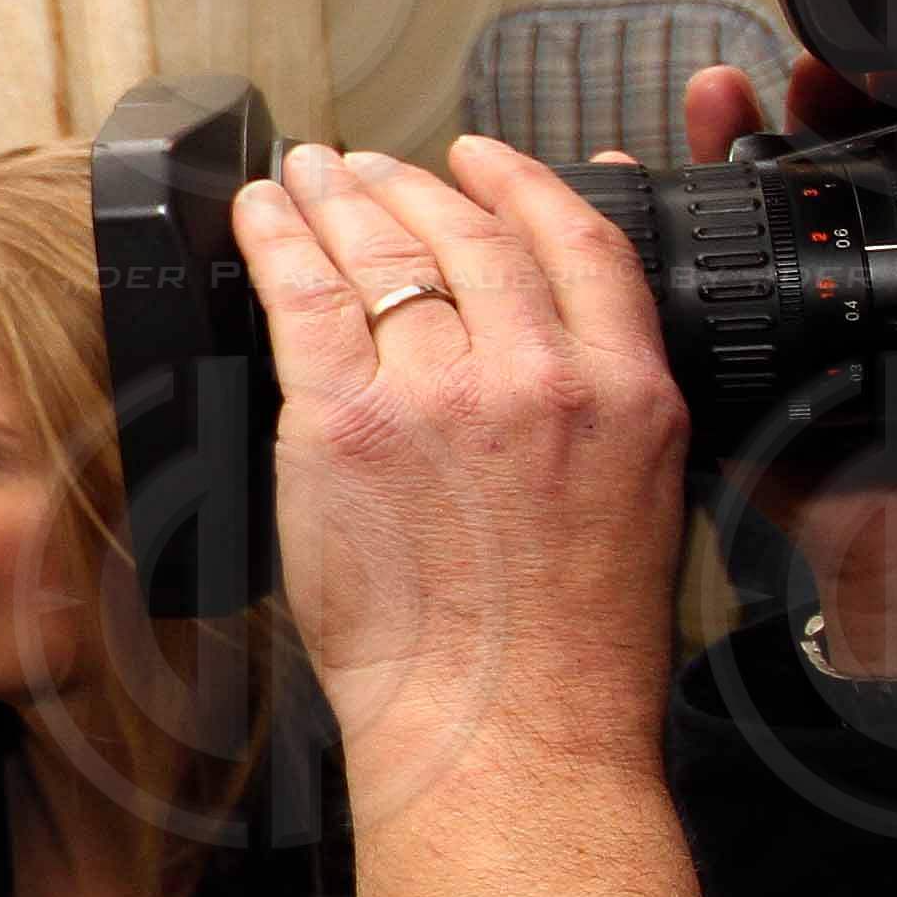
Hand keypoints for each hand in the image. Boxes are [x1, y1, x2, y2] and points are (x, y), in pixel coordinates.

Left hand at [233, 137, 713, 896]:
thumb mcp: (639, 503)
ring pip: (381, 254)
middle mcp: (540, 377)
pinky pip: (299, 297)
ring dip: (336, 197)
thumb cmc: (567, 655)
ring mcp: (440, 397)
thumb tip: (577, 339)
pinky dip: (273, 239)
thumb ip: (608, 405)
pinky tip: (258, 213)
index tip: (481, 159)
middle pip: (467, 234)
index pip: (576, 239)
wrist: (510, 737)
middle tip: (366, 166)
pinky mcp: (344, 425)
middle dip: (407, 183)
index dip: (519, 180)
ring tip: (309, 173)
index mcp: (627, 391)